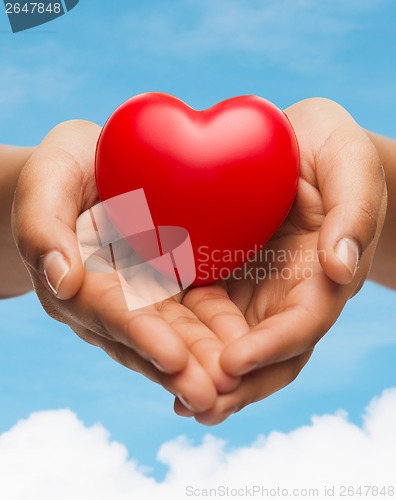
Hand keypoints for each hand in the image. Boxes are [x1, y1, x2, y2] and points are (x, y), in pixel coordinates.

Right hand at [11, 120, 241, 412]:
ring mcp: (142, 296)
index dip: (140, 334)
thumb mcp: (48, 179)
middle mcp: (111, 298)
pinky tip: (243, 353)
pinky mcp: (169, 286)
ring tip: (233, 388)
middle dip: (178, 368)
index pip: (110, 311)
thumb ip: (43, 225)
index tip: (173, 358)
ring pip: (173, 335)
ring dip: (202, 363)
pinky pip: (194, 313)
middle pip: (145, 338)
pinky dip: (216, 335)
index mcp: (79, 278)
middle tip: (213, 396)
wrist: (93, 166)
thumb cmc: (66, 167)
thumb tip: (62, 280)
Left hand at [175, 98, 386, 424]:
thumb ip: (354, 212)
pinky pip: (204, 315)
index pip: (303, 324)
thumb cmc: (333, 152)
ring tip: (175, 399)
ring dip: (207, 375)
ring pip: (233, 344)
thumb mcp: (350, 166)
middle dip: (236, 385)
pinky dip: (185, 339)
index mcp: (323, 276)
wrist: (299, 145)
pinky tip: (156, 354)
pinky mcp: (223, 276)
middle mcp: (288, 294)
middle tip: (196, 406)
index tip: (234, 363)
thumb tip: (340, 268)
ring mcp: (254, 290)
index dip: (272, 347)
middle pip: (267, 354)